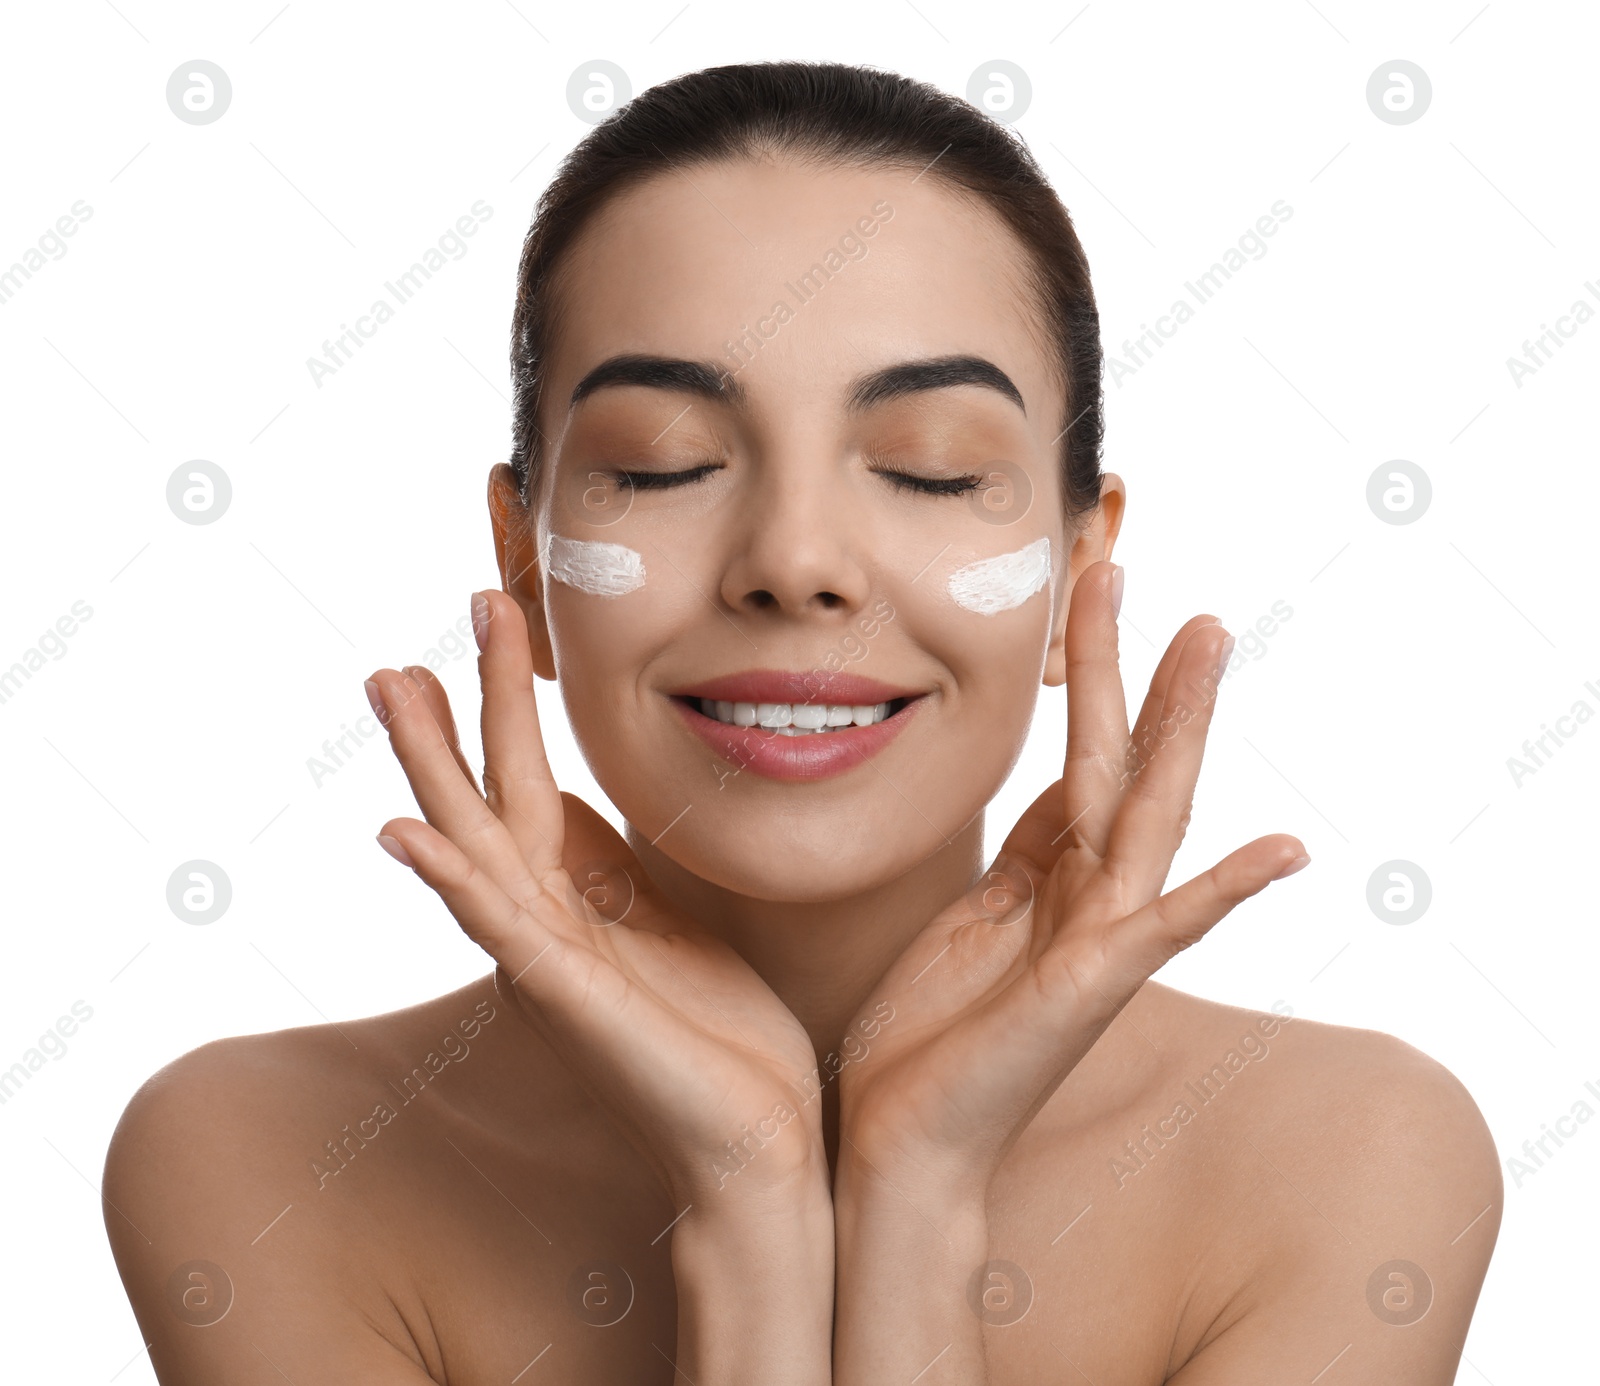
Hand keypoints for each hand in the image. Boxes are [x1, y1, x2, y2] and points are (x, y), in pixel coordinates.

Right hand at [364, 589, 825, 1210]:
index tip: (486, 623)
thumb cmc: (719, 1036)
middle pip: (484, 800)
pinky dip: (450, 878)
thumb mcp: (666, 920)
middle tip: (406, 638)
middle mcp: (543, 926)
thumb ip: (617, 865)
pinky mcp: (566, 999)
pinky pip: (499, 927)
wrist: (758, 1137)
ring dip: (431, 764)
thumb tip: (581, 801)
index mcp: (572, 903)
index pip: (523, 786)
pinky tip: (402, 833)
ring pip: (475, 842)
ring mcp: (546, 961)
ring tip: (391, 685)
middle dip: (452, 716)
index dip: (502, 707)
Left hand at [835, 561, 1307, 1195]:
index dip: (1091, 677)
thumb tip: (1060, 786)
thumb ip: (1026, 855)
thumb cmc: (929, 1036)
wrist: (900, 1139)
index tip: (1096, 591)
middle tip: (1162, 582)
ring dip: (1180, 728)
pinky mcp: (1087, 991)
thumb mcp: (974, 914)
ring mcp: (1097, 945)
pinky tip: (1283, 846)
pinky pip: (1163, 930)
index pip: (1086, 761)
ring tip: (1206, 642)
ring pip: (1148, 815)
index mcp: (1054, 881)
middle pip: (1125, 768)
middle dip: (1142, 675)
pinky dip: (1225, 890)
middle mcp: (1089, 902)